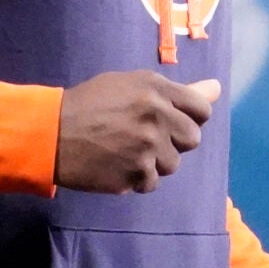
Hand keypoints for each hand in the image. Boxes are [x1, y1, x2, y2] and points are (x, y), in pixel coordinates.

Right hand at [56, 73, 218, 193]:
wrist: (51, 133)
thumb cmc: (91, 104)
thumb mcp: (131, 85)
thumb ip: (176, 91)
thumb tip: (217, 88)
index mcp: (156, 89)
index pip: (202, 109)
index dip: (188, 118)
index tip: (171, 121)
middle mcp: (157, 115)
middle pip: (192, 139)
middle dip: (173, 141)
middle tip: (145, 137)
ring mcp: (148, 147)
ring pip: (173, 164)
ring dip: (154, 162)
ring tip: (126, 151)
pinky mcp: (136, 174)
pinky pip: (153, 183)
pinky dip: (138, 179)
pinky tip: (118, 165)